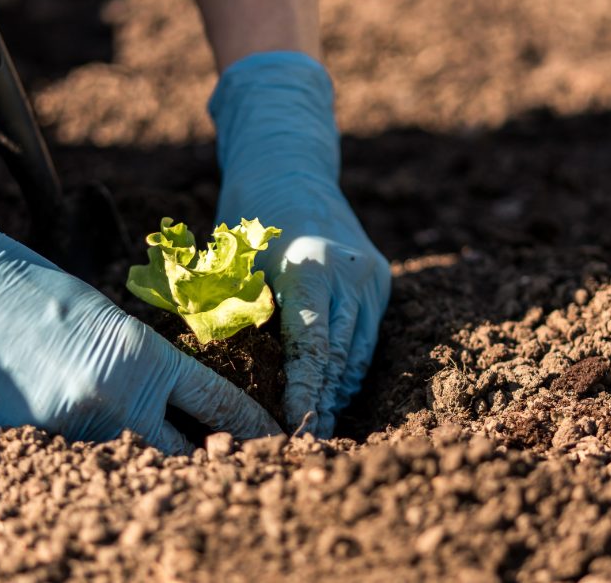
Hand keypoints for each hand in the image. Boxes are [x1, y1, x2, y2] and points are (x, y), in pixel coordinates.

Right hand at [0, 130, 280, 453]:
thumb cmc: (28, 286)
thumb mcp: (103, 315)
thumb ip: (139, 361)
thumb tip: (170, 401)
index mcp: (144, 355)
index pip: (220, 405)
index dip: (253, 432)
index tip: (275, 444)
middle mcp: (116, 396)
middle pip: (186, 458)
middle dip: (210, 470)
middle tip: (233, 483)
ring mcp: (69, 426)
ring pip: (129, 473)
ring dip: (147, 481)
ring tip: (170, 493)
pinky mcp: (24, 445)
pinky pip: (69, 473)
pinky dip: (86, 477)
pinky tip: (93, 483)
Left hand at [211, 52, 390, 436]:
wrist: (289, 168)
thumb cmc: (246, 220)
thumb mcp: (232, 264)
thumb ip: (234, 317)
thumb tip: (229, 378)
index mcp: (309, 267)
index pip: (310, 347)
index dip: (304, 392)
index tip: (294, 426)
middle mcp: (350, 272)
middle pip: (340, 355)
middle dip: (323, 401)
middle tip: (306, 442)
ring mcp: (371, 275)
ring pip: (359, 350)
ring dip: (340, 390)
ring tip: (322, 428)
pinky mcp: (381, 278)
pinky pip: (367, 334)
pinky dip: (351, 366)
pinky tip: (335, 394)